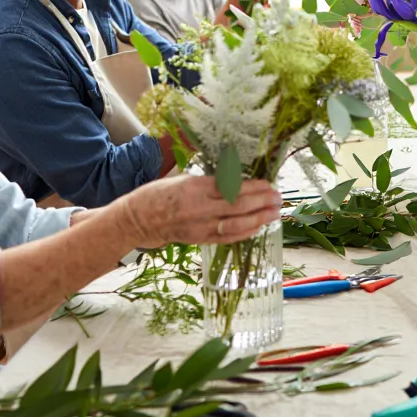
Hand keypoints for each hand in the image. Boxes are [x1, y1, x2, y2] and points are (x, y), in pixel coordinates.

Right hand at [115, 175, 282, 247]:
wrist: (138, 220)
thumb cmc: (160, 194)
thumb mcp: (184, 178)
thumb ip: (210, 180)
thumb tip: (239, 177)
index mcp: (195, 187)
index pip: (231, 187)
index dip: (254, 187)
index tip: (269, 184)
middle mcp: (199, 208)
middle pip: (238, 205)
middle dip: (262, 202)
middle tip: (279, 198)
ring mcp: (200, 226)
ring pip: (236, 224)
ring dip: (259, 219)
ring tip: (275, 214)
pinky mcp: (199, 240)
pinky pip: (227, 238)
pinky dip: (245, 233)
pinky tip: (259, 227)